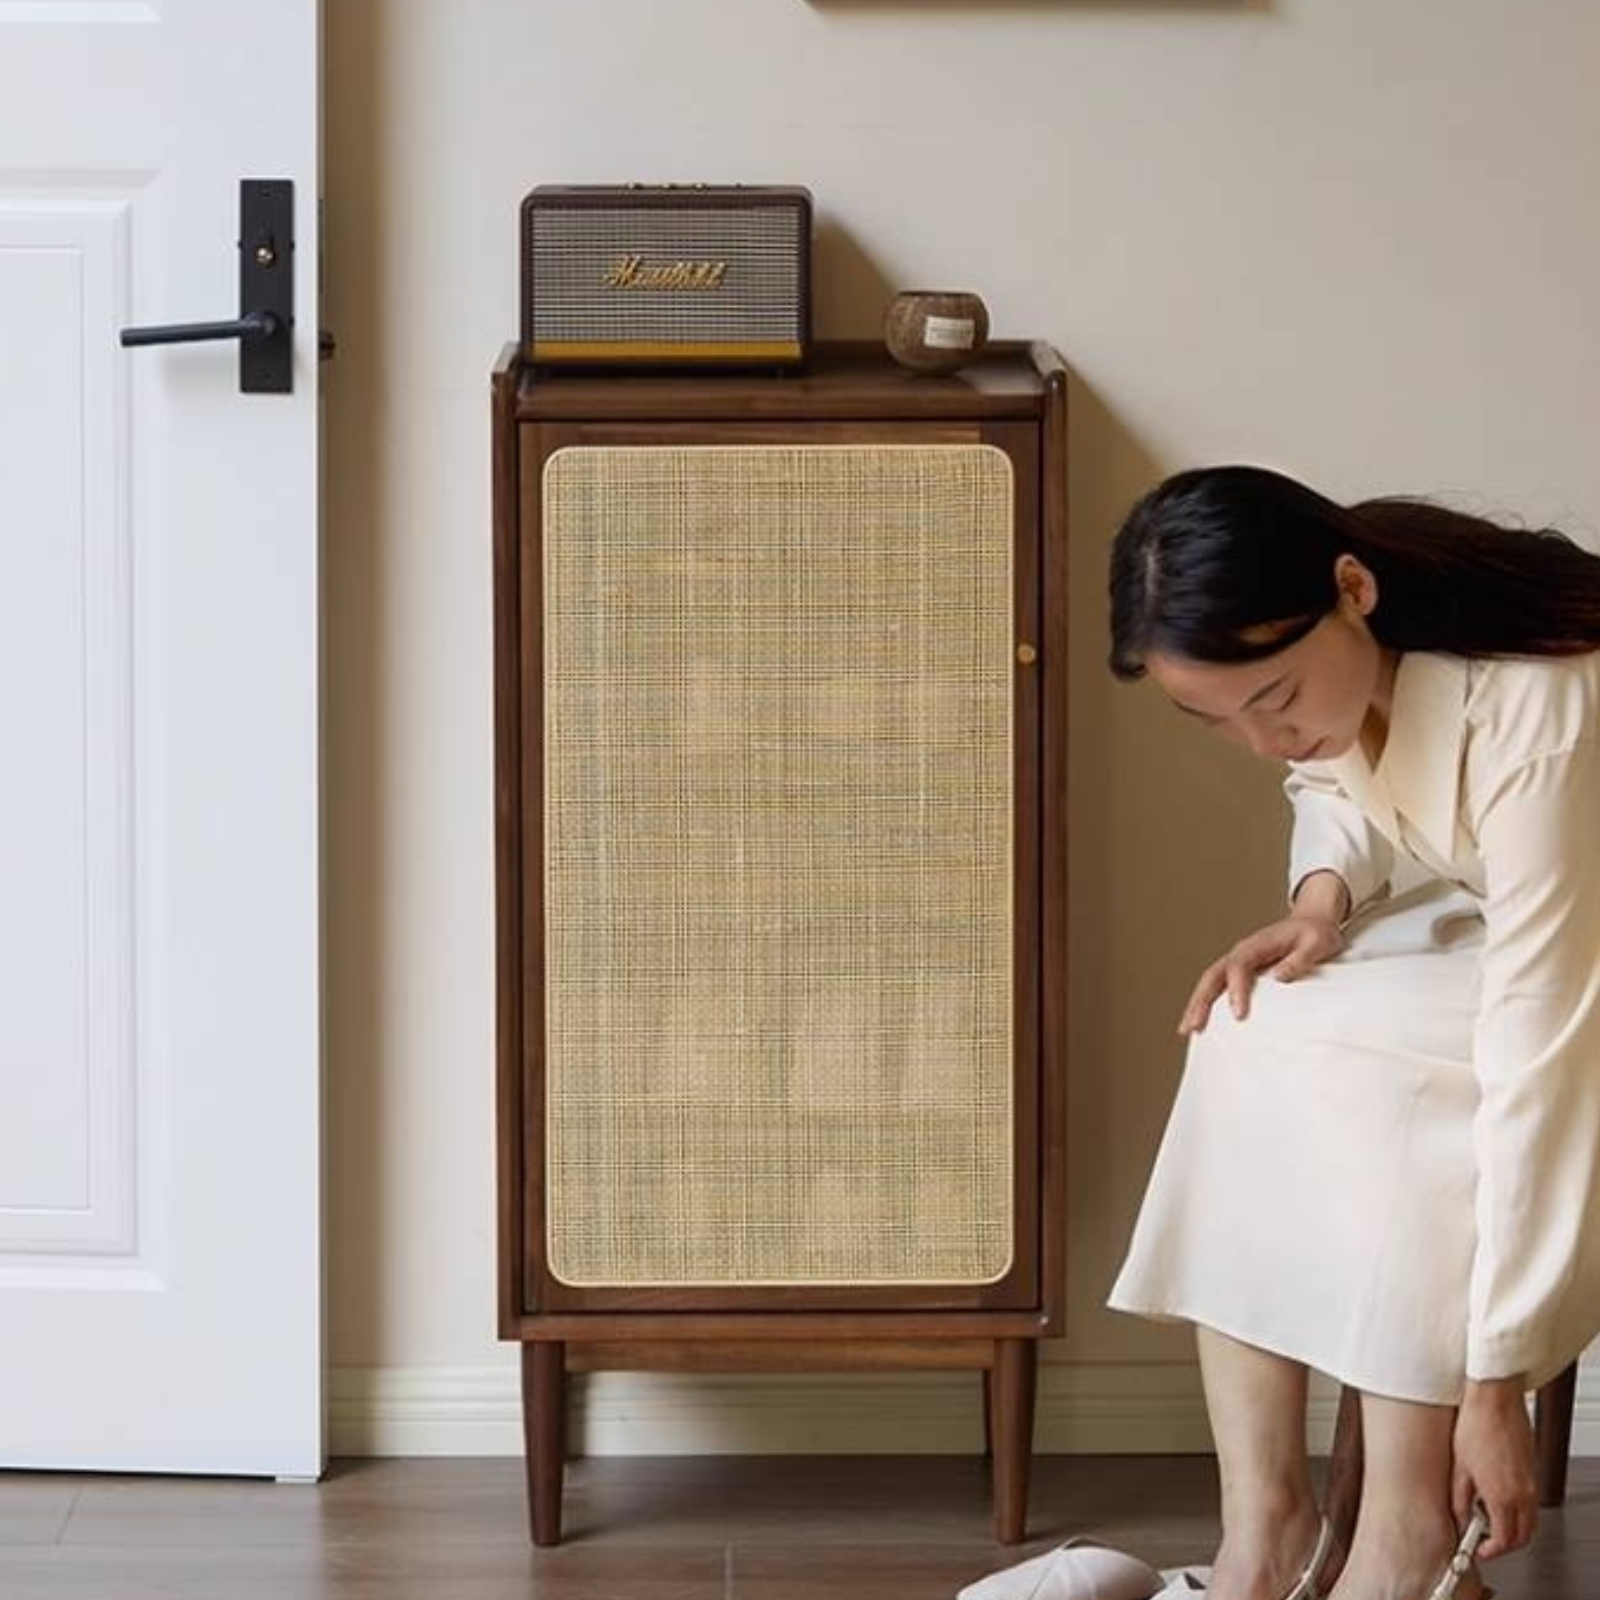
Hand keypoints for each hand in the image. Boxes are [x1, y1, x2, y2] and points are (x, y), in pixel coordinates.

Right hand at [1177, 913, 1344, 1034]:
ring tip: (1187, 1029)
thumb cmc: (1316, 934)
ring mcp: (1238, 961)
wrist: (1312, 922)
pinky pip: (1218, 986)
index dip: (1236, 989)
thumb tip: (1278, 977)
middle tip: (1194, 1025)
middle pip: (1213, 975)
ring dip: (1197, 1004)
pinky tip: (1201, 1021)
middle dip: (1201, 1001)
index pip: (1239, 966)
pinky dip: (1206, 1003)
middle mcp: (1242, 952)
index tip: (1238, 1014)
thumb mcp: (1317, 943)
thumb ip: (1300, 959)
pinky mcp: (1240, 972)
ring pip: (1210, 982)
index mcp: (1258, 944)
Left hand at [1452, 1377, 1537, 1558]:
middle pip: (1523, 1536)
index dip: (1490, 1550)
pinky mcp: (1532, 1469)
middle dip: (1504, 1543)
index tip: (1478, 1548)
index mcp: (1503, 1496)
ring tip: (1485, 1512)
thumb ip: (1459, 1499)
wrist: (1495, 1398)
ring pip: (1529, 1520)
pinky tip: (1495, 1492)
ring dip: (1512, 1525)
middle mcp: (1523, 1493)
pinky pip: (1530, 1500)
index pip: (1505, 1540)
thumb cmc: (1475, 1424)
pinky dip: (1517, 1507)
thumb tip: (1459, 1517)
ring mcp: (1531, 1481)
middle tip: (1483, 1536)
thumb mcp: (1459, 1466)